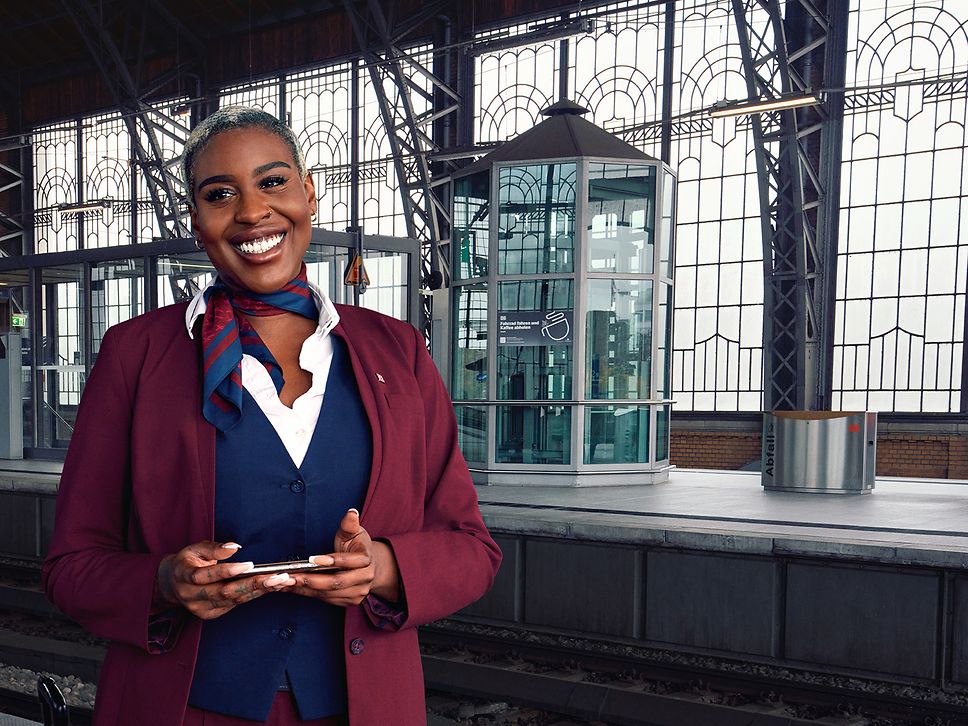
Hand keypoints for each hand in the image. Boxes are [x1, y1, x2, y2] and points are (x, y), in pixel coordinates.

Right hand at [156, 541, 295, 619]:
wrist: (172, 585)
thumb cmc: (188, 562)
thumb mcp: (195, 549)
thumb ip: (214, 548)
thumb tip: (234, 547)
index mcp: (184, 576)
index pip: (205, 576)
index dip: (227, 571)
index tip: (249, 564)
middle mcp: (192, 596)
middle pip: (225, 593)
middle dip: (253, 584)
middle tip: (277, 576)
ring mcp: (201, 608)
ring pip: (233, 600)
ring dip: (259, 591)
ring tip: (281, 581)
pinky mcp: (211, 614)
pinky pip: (235, 604)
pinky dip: (254, 595)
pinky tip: (271, 587)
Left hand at [286, 509, 399, 606]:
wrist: (368, 566)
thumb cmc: (357, 547)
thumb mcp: (354, 532)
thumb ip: (350, 524)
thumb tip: (351, 513)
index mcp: (367, 559)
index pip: (349, 562)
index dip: (331, 561)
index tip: (312, 559)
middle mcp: (365, 578)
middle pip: (336, 582)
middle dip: (312, 580)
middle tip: (291, 576)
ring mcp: (357, 592)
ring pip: (328, 593)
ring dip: (305, 589)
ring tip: (286, 583)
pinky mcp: (348, 601)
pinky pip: (325, 599)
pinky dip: (308, 594)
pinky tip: (293, 588)